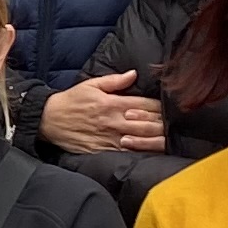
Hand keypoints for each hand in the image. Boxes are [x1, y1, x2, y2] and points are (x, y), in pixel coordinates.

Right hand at [37, 71, 164, 158]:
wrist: (49, 120)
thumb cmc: (71, 101)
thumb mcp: (91, 84)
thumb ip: (115, 81)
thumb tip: (134, 74)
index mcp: (113, 103)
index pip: (145, 105)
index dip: (162, 107)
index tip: (173, 108)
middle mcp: (114, 121)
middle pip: (147, 124)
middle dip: (164, 125)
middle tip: (178, 125)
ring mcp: (110, 138)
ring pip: (140, 141)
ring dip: (157, 140)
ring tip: (170, 140)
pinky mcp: (104, 151)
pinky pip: (126, 154)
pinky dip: (140, 153)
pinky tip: (151, 154)